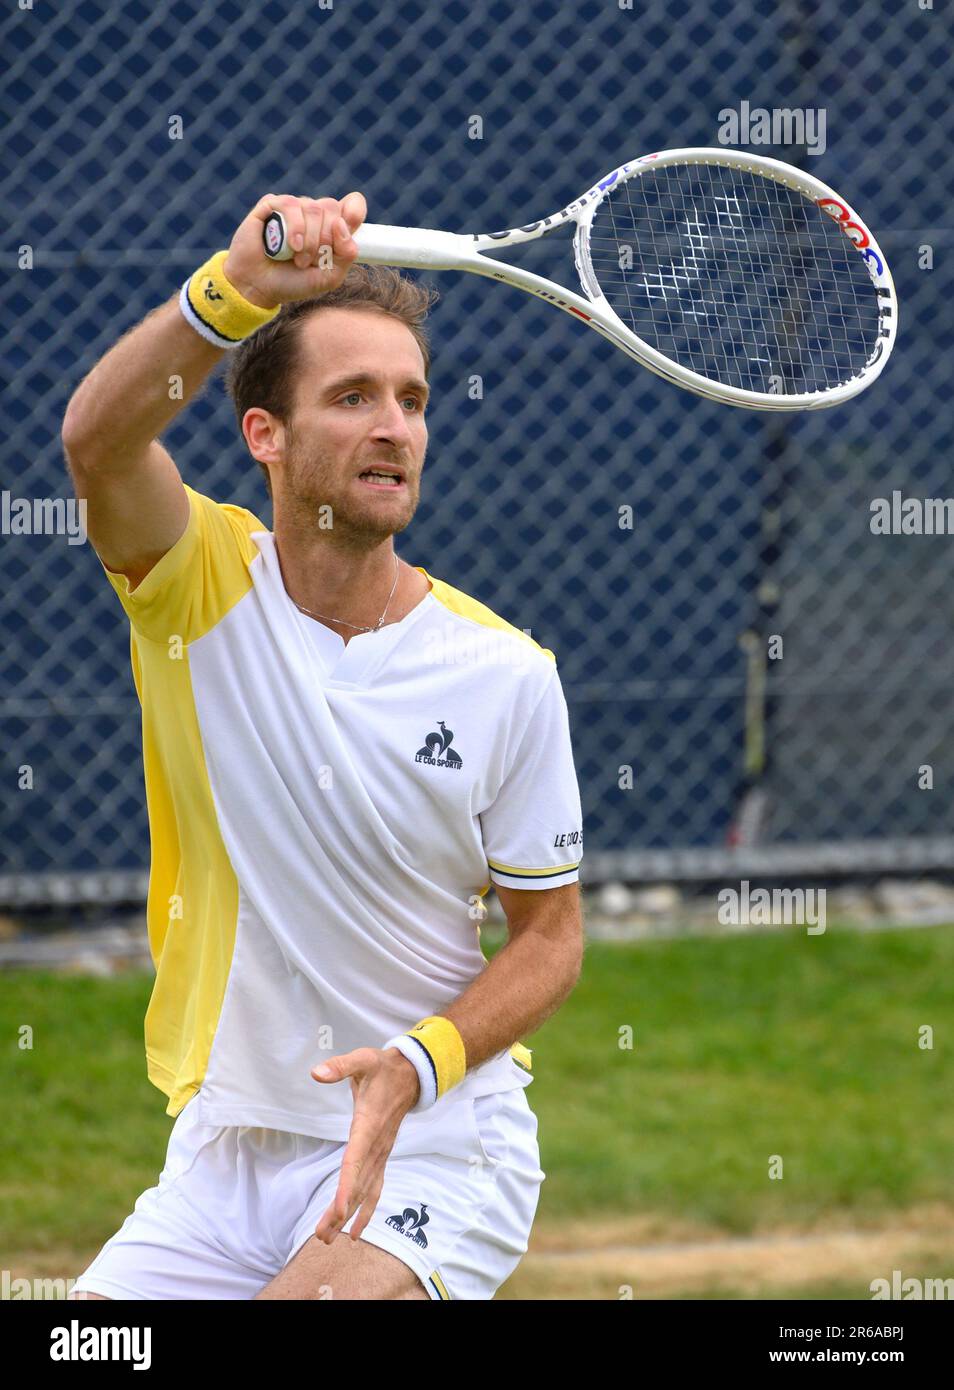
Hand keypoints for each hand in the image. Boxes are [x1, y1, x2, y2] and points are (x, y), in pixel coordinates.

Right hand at [223, 191, 366, 309]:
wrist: (259, 287)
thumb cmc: (294, 282)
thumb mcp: (329, 277)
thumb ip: (346, 254)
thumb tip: (342, 225)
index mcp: (331, 227)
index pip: (353, 204)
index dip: (354, 214)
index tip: (344, 234)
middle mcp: (313, 214)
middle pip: (332, 207)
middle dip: (326, 239)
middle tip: (313, 260)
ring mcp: (293, 208)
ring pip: (313, 207)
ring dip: (309, 240)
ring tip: (298, 259)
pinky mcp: (271, 205)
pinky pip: (290, 205)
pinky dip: (294, 228)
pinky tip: (289, 246)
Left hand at [310, 1046, 419, 1243]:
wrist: (412, 1075)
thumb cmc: (383, 1068)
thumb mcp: (363, 1060)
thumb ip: (340, 1067)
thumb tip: (315, 1073)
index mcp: (368, 1125)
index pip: (355, 1160)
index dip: (345, 1186)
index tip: (337, 1209)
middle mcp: (377, 1146)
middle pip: (357, 1185)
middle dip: (340, 1211)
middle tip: (321, 1236)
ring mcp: (382, 1154)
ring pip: (365, 1192)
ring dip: (349, 1216)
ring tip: (329, 1239)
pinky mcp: (381, 1157)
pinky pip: (374, 1189)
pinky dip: (364, 1210)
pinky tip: (353, 1229)